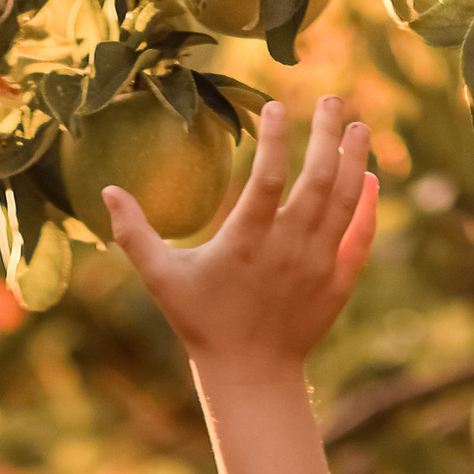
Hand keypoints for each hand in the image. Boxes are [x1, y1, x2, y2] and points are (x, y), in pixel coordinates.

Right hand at [103, 95, 376, 375]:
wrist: (251, 374)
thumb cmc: (202, 322)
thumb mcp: (162, 279)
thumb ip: (135, 234)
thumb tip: (106, 189)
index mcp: (246, 243)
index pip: (269, 177)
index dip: (275, 138)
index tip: (275, 105)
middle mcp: (289, 249)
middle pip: (317, 178)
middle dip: (326, 133)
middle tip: (330, 99)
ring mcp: (319, 265)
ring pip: (344, 200)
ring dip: (354, 158)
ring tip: (356, 125)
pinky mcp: (338, 281)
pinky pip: (360, 234)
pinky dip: (367, 204)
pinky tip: (367, 175)